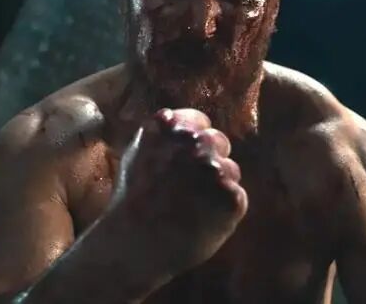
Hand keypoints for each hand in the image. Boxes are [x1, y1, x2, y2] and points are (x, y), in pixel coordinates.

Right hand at [109, 108, 247, 274]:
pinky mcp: (231, 197)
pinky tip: (203, 219)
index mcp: (171, 129)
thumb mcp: (134, 157)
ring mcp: (215, 169)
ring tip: (193, 207)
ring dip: (218, 185)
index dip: (194, 139)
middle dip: (209, 160)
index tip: (186, 158)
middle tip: (191, 185)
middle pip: (218, 141)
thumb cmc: (130, 204)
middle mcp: (196, 143)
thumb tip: (172, 121)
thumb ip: (157, 136)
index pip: (199, 122)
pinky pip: (235, 196)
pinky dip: (223, 208)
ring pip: (230, 170)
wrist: (136, 244)